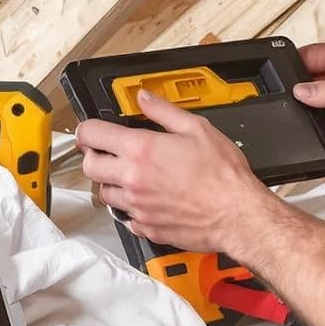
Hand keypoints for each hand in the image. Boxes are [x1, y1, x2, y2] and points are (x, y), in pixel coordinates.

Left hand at [75, 91, 275, 256]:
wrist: (236, 214)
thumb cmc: (222, 175)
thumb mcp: (197, 128)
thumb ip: (163, 111)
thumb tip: (144, 98)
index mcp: (141, 150)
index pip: (92, 134)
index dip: (88, 129)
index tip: (92, 130)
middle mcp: (132, 179)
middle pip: (90, 166)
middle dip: (94, 156)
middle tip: (109, 152)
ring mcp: (137, 206)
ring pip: (105, 194)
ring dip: (112, 183)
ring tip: (131, 176)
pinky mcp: (146, 227)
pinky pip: (125, 218)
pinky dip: (130, 208)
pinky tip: (147, 199)